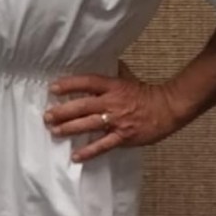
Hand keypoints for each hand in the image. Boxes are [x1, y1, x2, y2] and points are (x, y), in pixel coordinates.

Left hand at [43, 61, 179, 162]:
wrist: (168, 108)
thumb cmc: (146, 93)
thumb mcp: (127, 78)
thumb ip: (112, 72)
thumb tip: (101, 58)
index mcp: (113, 87)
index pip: (87, 82)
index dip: (69, 85)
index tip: (53, 88)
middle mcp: (112, 103)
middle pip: (82, 106)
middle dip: (62, 111)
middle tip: (47, 116)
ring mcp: (117, 121)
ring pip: (88, 125)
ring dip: (69, 128)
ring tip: (54, 131)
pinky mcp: (123, 136)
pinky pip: (103, 145)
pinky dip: (89, 152)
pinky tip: (75, 156)